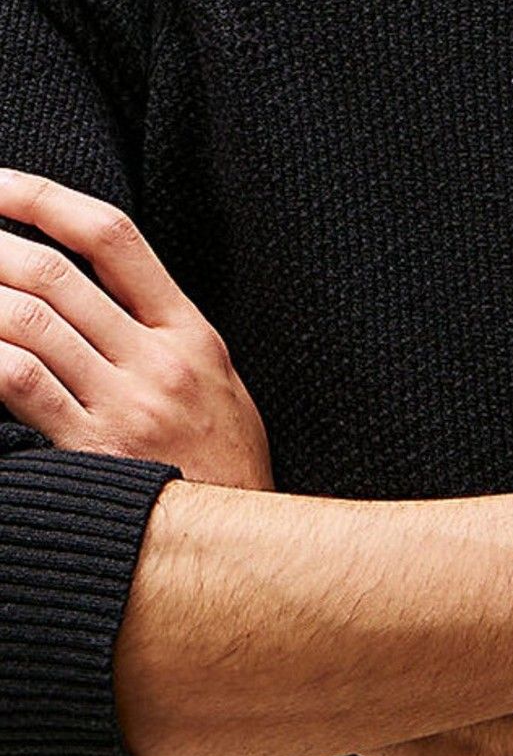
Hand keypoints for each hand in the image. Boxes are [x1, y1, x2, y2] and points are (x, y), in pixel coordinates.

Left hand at [0, 166, 273, 489]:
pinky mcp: (92, 453)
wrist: (247, 555)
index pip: (113, 237)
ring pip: (31, 323)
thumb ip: (165, 337)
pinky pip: (22, 386)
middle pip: (58, 275)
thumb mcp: (218, 384)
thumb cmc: (224, 473)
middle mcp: (158, 360)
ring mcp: (125, 406)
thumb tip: (95, 295)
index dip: (45, 200)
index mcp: (190, 332)